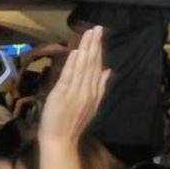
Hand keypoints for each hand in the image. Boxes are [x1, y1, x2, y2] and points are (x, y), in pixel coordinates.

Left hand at [38, 26, 109, 148]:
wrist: (61, 140)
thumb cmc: (72, 123)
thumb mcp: (91, 105)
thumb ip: (100, 86)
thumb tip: (108, 70)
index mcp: (94, 92)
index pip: (97, 67)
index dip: (99, 50)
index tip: (100, 35)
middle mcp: (87, 90)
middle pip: (92, 64)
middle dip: (95, 45)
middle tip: (97, 28)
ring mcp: (75, 92)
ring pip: (82, 67)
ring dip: (86, 49)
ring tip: (89, 33)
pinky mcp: (62, 94)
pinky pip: (69, 76)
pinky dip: (72, 63)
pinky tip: (75, 51)